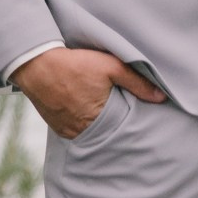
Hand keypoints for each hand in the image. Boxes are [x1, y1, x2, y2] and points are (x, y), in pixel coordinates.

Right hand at [16, 46, 164, 140]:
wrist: (36, 65)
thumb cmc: (74, 64)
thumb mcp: (110, 66)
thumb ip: (137, 82)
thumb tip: (161, 97)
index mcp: (100, 118)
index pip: (123, 129)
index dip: (129, 123)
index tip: (135, 118)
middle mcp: (83, 130)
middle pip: (107, 134)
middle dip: (114, 127)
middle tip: (119, 116)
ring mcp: (68, 131)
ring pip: (90, 134)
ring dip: (96, 126)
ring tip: (102, 114)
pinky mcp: (57, 128)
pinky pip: (75, 131)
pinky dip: (81, 125)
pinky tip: (84, 113)